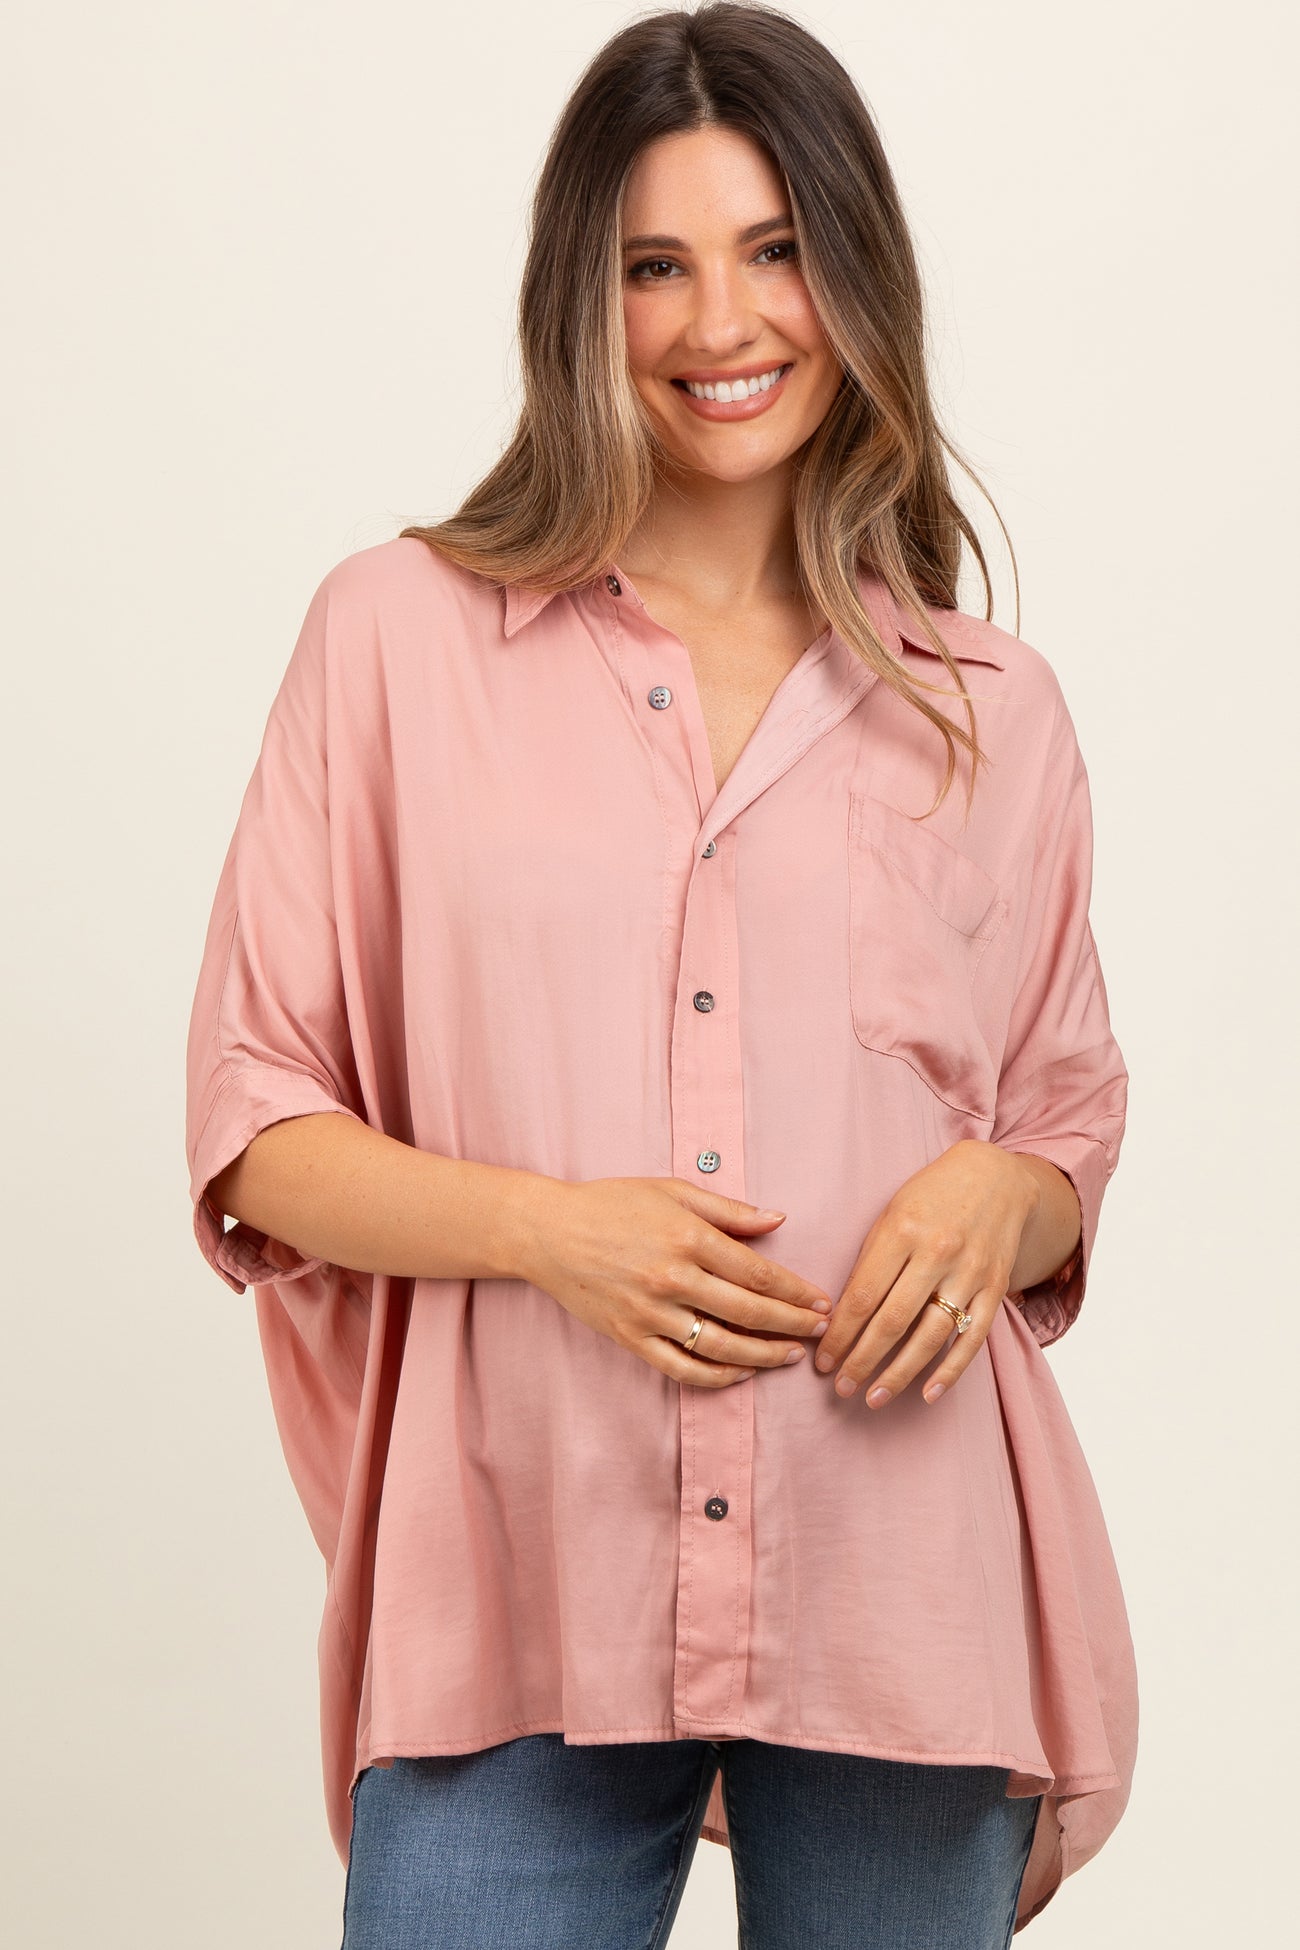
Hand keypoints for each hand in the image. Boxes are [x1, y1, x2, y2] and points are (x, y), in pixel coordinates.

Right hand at [520, 1176, 832, 1386]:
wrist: (547, 1232)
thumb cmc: (611, 1203)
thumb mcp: (671, 1191)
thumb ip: (728, 1209)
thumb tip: (779, 1220)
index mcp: (687, 1237)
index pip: (757, 1273)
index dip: (795, 1292)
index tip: (821, 1302)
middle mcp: (671, 1278)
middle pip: (748, 1312)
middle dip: (792, 1325)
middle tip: (821, 1332)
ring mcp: (649, 1312)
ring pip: (721, 1347)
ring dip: (764, 1356)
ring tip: (790, 1356)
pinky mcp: (629, 1337)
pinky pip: (681, 1368)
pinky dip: (716, 1377)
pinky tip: (741, 1373)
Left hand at [812, 1141, 1039, 1408]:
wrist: (997, 1178)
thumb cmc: (931, 1196)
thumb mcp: (891, 1214)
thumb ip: (871, 1261)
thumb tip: (841, 1316)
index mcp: (902, 1231)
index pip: (862, 1296)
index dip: (839, 1335)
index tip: (822, 1361)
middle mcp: (937, 1253)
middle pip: (892, 1321)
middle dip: (862, 1360)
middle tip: (840, 1388)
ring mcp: (970, 1273)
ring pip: (931, 1337)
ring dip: (899, 1374)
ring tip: (873, 1399)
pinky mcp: (996, 1289)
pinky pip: (972, 1339)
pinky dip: (950, 1371)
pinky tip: (927, 1394)